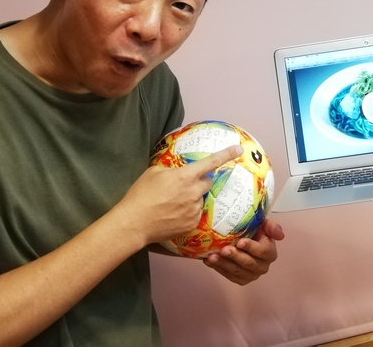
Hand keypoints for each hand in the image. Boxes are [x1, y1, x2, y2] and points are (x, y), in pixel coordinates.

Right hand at [115, 145, 242, 248]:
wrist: (134, 223)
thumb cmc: (141, 195)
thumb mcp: (154, 172)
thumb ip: (171, 169)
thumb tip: (178, 171)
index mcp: (185, 176)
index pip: (211, 162)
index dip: (226, 154)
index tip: (238, 149)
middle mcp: (194, 192)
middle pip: (207, 182)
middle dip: (199, 181)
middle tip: (183, 186)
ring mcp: (194, 209)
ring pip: (200, 199)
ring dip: (191, 198)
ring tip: (171, 204)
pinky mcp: (192, 223)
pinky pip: (195, 213)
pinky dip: (187, 212)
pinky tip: (172, 214)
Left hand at [203, 218, 284, 285]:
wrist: (245, 239)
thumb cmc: (256, 231)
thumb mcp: (265, 225)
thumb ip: (272, 227)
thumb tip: (281, 236)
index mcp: (270, 253)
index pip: (261, 251)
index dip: (251, 247)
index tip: (240, 242)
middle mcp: (263, 267)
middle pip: (248, 263)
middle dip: (235, 256)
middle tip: (223, 249)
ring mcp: (251, 275)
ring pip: (237, 271)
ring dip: (224, 264)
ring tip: (212, 257)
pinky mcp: (241, 280)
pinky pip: (229, 276)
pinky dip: (218, 269)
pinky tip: (209, 261)